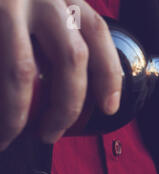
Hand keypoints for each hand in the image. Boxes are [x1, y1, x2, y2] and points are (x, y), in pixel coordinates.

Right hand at [0, 0, 122, 149]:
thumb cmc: (7, 2)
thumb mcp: (40, 3)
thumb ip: (57, 30)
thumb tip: (75, 88)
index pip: (98, 33)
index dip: (109, 75)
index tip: (109, 107)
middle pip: (72, 58)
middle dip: (67, 106)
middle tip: (52, 134)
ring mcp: (6, 4)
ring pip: (24, 70)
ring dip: (19, 113)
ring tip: (10, 136)